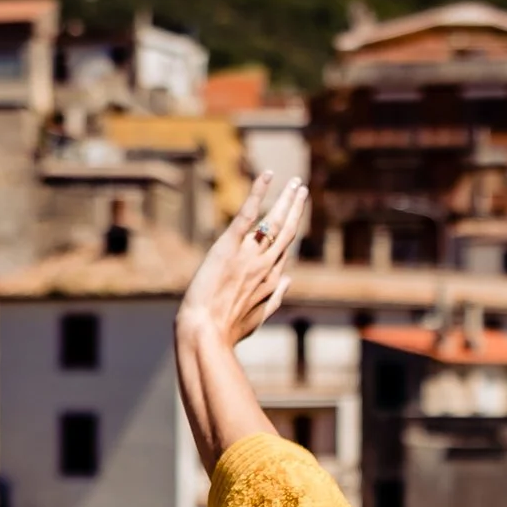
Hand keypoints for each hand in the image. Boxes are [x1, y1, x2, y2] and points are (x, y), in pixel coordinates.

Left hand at [180, 172, 306, 345]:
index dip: (290, 231)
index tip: (293, 215)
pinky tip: (268, 176)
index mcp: (270, 281)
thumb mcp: (256, 318)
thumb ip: (275, 297)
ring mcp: (249, 254)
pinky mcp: (230, 246)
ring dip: (286, 199)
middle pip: (287, 231)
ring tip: (294, 182)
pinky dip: (259, 192)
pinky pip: (248, 214)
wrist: (205, 331)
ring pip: (274, 221)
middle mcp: (264, 265)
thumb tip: (289, 278)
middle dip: (295, 208)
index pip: (284, 251)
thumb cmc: (227, 330)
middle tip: (301, 188)